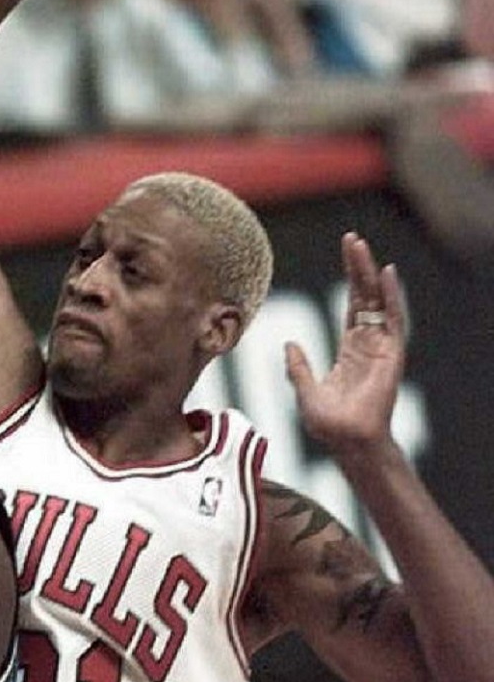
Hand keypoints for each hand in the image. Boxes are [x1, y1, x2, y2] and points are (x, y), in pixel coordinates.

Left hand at [284, 232, 405, 454]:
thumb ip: (298, 368)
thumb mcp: (305, 391)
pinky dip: (390, 296)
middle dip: (357, 268)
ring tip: (361, 247)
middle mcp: (368, 344)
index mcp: (350, 349)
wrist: (347, 442)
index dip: (349, 280)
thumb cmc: (329, 425)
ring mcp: (380, 348)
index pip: (352, 306)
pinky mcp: (391, 354)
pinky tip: (385, 274)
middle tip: (351, 238)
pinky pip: (392, 320)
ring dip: (368, 274)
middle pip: (364, 297)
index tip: (345, 254)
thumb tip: (289, 344)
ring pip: (376, 302)